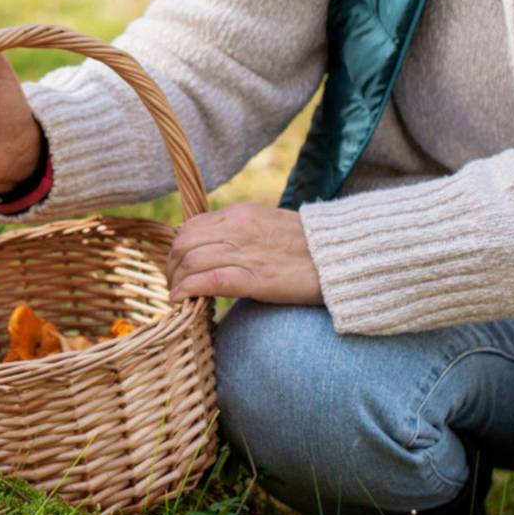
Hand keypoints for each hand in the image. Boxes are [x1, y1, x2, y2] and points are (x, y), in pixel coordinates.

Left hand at [165, 204, 322, 304]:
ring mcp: (244, 252)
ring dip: (177, 281)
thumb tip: (217, 248)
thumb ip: (241, 232)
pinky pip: (206, 281)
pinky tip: (182, 300)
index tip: (179, 266)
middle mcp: (237, 228)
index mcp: (240, 213)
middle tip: (174, 284)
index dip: (177, 249)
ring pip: (189, 262)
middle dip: (171, 266)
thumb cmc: (310, 247)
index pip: (190, 227)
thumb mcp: (270, 226)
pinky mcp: (252, 278)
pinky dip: (188, 290)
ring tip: (178, 295)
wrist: (341, 257)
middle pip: (183, 244)